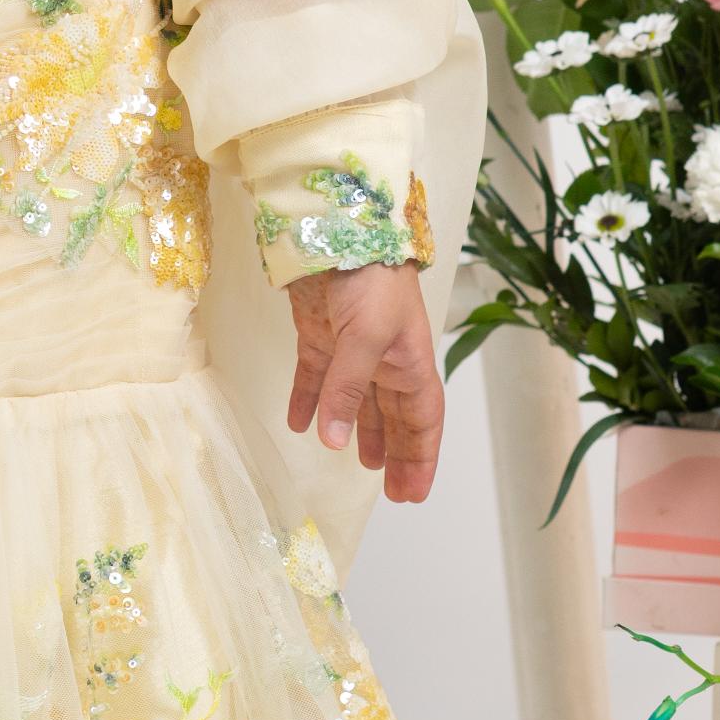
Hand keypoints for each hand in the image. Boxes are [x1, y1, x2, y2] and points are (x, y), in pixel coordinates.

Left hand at [287, 265, 444, 507]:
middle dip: (396, 453)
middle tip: (393, 492)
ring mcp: (351, 346)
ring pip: (358, 401)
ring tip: (358, 465)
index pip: (422, 419)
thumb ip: (347, 391)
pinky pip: (315, 375)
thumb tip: (333, 441)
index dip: (421, 456)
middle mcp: (386, 358)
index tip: (414, 493)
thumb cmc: (370, 279)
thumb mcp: (366, 338)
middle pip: (395, 416)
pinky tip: (296, 424)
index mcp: (410, 361)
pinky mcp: (319, 333)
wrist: (337, 225)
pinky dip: (306, 399)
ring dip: (357, 431)